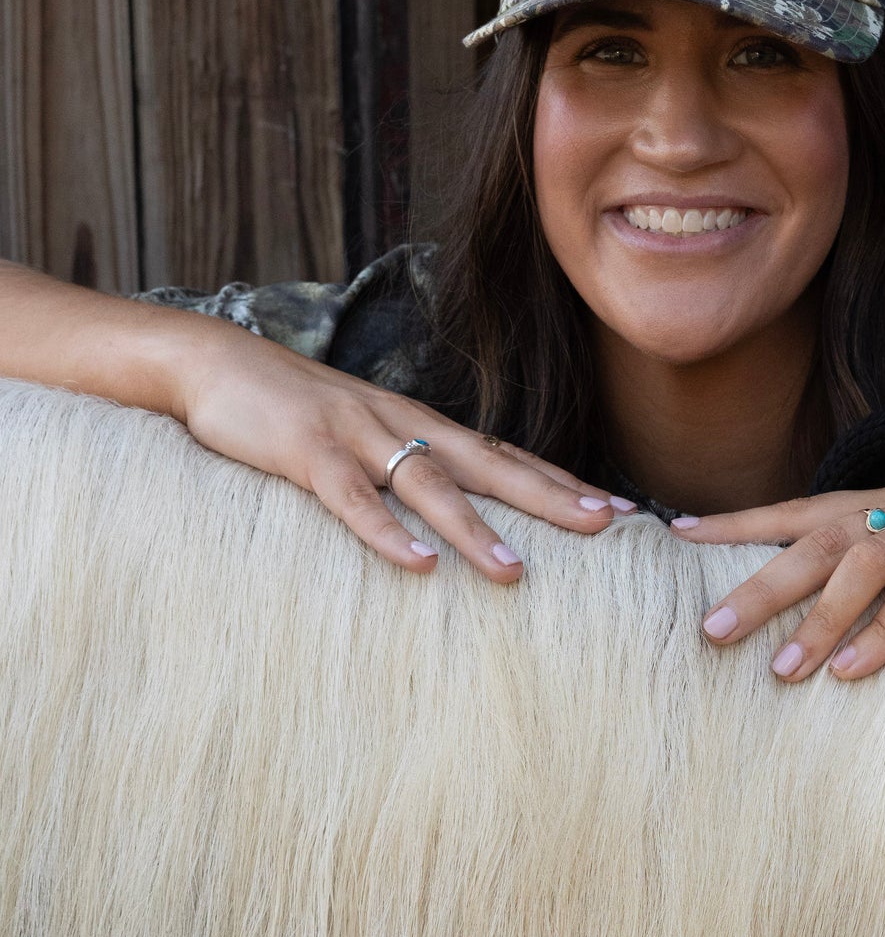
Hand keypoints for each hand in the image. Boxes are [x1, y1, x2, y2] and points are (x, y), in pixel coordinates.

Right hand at [174, 318, 630, 579]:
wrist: (213, 363)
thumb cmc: (290, 408)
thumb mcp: (360, 434)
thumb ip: (403, 464)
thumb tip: (450, 514)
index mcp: (417, 425)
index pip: (503, 454)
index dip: (560, 480)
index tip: (617, 508)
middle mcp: (399, 425)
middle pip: (490, 464)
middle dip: (551, 497)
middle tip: (608, 525)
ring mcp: (354, 436)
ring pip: (428, 484)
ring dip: (475, 529)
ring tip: (518, 573)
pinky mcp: (306, 453)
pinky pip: (352, 500)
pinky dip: (385, 534)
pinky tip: (418, 567)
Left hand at [672, 483, 884, 680]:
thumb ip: (863, 586)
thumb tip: (783, 627)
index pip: (798, 509)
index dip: (737, 523)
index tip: (674, 536)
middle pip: (819, 535)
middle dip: (759, 580)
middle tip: (710, 629)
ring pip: (867, 561)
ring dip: (819, 617)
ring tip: (780, 669)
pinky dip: (884, 634)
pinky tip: (852, 672)